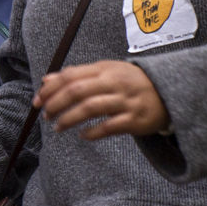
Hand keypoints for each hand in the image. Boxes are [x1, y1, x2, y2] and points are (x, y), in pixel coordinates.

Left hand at [36, 60, 170, 138]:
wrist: (169, 92)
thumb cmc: (129, 82)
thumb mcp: (105, 71)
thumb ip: (77, 75)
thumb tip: (46, 81)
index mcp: (104, 70)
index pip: (70, 76)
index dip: (50, 89)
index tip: (37, 100)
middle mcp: (114, 83)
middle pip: (77, 91)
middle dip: (56, 104)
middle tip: (45, 115)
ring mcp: (125, 101)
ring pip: (91, 108)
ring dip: (70, 119)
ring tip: (58, 127)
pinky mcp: (135, 120)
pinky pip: (110, 127)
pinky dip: (93, 132)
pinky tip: (83, 135)